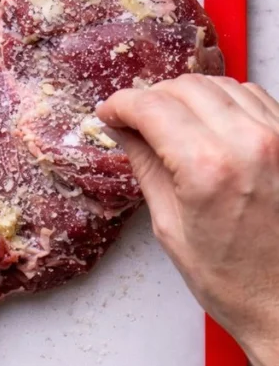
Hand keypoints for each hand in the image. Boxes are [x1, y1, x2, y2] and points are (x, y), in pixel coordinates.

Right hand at [97, 75, 278, 365]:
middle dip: (153, 97)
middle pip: (187, 87)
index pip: (153, 107)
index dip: (122, 104)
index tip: (111, 111)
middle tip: (135, 119)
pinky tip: (209, 126)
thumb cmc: (235, 280)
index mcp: (208, 168)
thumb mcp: (171, 227)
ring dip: (189, 96)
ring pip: (222, 85)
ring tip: (172, 123)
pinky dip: (225, 102)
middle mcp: (250, 143)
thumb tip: (125, 132)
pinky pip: (255, 98)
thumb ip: (147, 167)